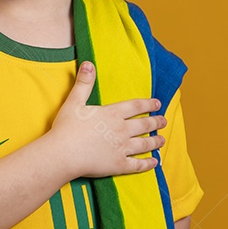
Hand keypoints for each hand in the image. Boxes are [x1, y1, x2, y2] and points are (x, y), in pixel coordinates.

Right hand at [47, 61, 164, 179]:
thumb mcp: (74, 102)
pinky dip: (148, 164)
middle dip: (156, 122)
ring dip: (155, 141)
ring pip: (144, 144)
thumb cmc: (67, 128)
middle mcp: (122, 130)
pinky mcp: (119, 165)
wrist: (63, 154)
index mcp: (113, 114)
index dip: (148, 104)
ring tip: (163, 140)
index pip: (136, 106)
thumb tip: (89, 63)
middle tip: (164, 121)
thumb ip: (84, 83)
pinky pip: (138, 165)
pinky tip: (154, 162)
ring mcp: (122, 148)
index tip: (158, 103)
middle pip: (144, 125)